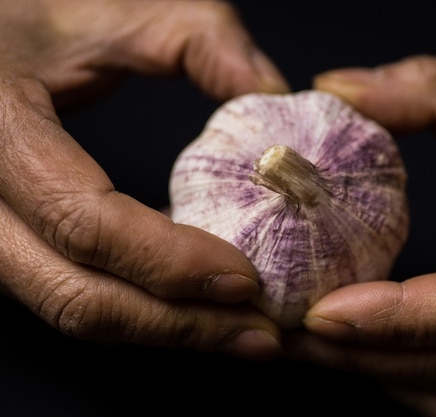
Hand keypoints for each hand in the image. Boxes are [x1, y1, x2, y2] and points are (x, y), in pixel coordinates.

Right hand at [0, 0, 288, 359]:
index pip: (85, 222)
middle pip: (76, 295)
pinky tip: (192, 308)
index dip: (170, 261)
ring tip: (237, 332)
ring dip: (161, 330)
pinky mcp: (12, 242)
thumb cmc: (34, 16)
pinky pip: (73, 292)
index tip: (245, 278)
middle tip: (257, 333)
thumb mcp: (117, 11)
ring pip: (72, 308)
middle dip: (176, 324)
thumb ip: (202, 41)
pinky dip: (139, 310)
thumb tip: (274, 93)